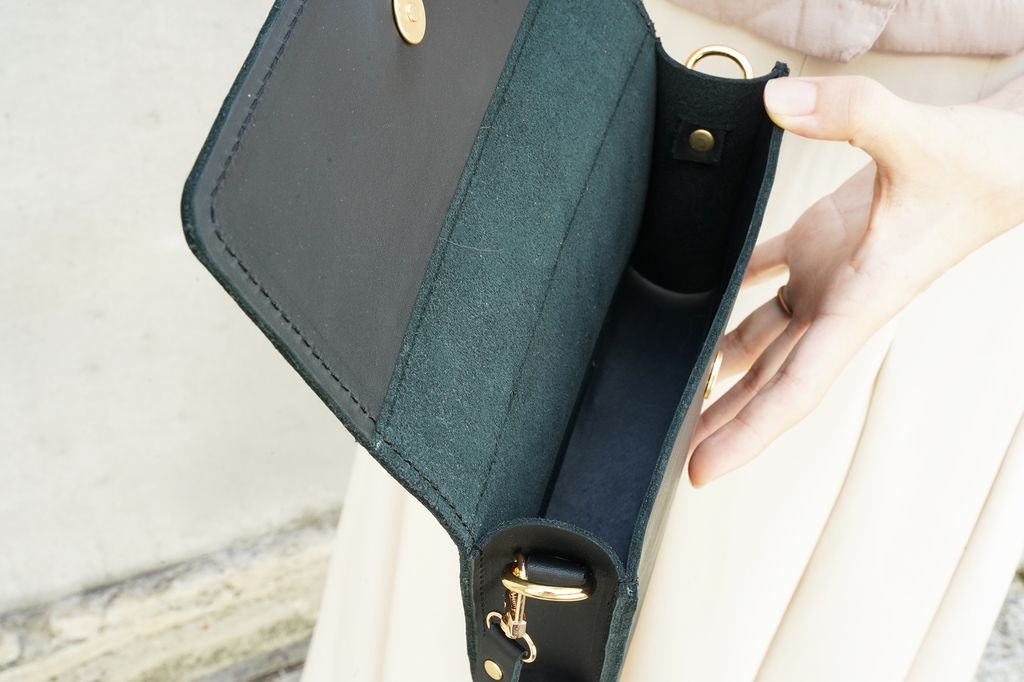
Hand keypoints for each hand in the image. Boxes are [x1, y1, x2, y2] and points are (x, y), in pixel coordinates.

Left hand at [688, 74, 1023, 486]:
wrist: (1006, 156)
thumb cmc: (980, 163)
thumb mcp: (920, 137)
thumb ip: (850, 115)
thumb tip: (775, 103)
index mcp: (861, 303)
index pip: (797, 385)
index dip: (747, 432)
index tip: (701, 468)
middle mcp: (838, 303)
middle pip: (767, 379)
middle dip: (721, 417)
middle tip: (664, 451)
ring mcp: (827, 278)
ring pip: (757, 337)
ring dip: (715, 364)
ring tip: (668, 389)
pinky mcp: (819, 246)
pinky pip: (761, 279)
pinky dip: (726, 294)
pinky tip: (689, 306)